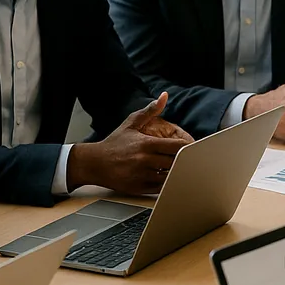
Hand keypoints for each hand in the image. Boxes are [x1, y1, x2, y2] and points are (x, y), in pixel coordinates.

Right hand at [68, 92, 192, 193]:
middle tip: (190, 158)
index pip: (178, 146)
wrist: (94, 163)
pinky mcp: (139, 188)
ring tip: (178, 168)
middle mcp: (145, 160)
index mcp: (146, 144)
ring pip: (171, 176)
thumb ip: (150, 111)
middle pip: (177, 162)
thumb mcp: (131, 124)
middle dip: (185, 160)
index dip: (189, 147)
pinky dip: (167, 183)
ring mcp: (142, 175)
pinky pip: (161, 188)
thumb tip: (164, 97)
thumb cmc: (114, 144)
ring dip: (177, 172)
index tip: (191, 147)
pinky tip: (167, 177)